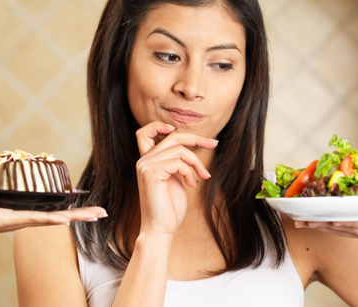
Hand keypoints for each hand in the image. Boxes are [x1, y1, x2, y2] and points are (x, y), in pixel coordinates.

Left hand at [0, 196, 106, 247]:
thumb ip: (1, 188)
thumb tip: (7, 175)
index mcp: (21, 213)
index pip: (52, 211)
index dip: (72, 210)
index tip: (90, 207)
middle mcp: (22, 220)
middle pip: (58, 217)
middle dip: (81, 216)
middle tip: (103, 213)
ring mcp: (15, 221)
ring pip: (50, 219)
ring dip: (73, 218)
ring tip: (93, 215)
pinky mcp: (4, 220)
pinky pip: (31, 219)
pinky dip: (49, 220)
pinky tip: (63, 220)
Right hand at [135, 121, 216, 239]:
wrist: (161, 230)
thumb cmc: (169, 209)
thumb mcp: (175, 180)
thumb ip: (177, 163)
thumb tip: (189, 148)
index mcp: (146, 161)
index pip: (145, 132)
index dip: (160, 126)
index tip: (178, 130)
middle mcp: (143, 161)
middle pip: (172, 136)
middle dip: (196, 138)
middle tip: (214, 143)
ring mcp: (145, 166)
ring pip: (179, 148)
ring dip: (196, 161)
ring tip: (202, 176)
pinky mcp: (151, 174)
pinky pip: (178, 162)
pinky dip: (190, 171)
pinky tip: (192, 184)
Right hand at [294, 208, 357, 255]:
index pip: (342, 225)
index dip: (323, 221)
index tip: (306, 217)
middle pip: (337, 228)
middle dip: (315, 225)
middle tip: (296, 222)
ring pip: (345, 227)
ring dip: (324, 224)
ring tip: (306, 221)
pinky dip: (347, 223)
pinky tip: (333, 220)